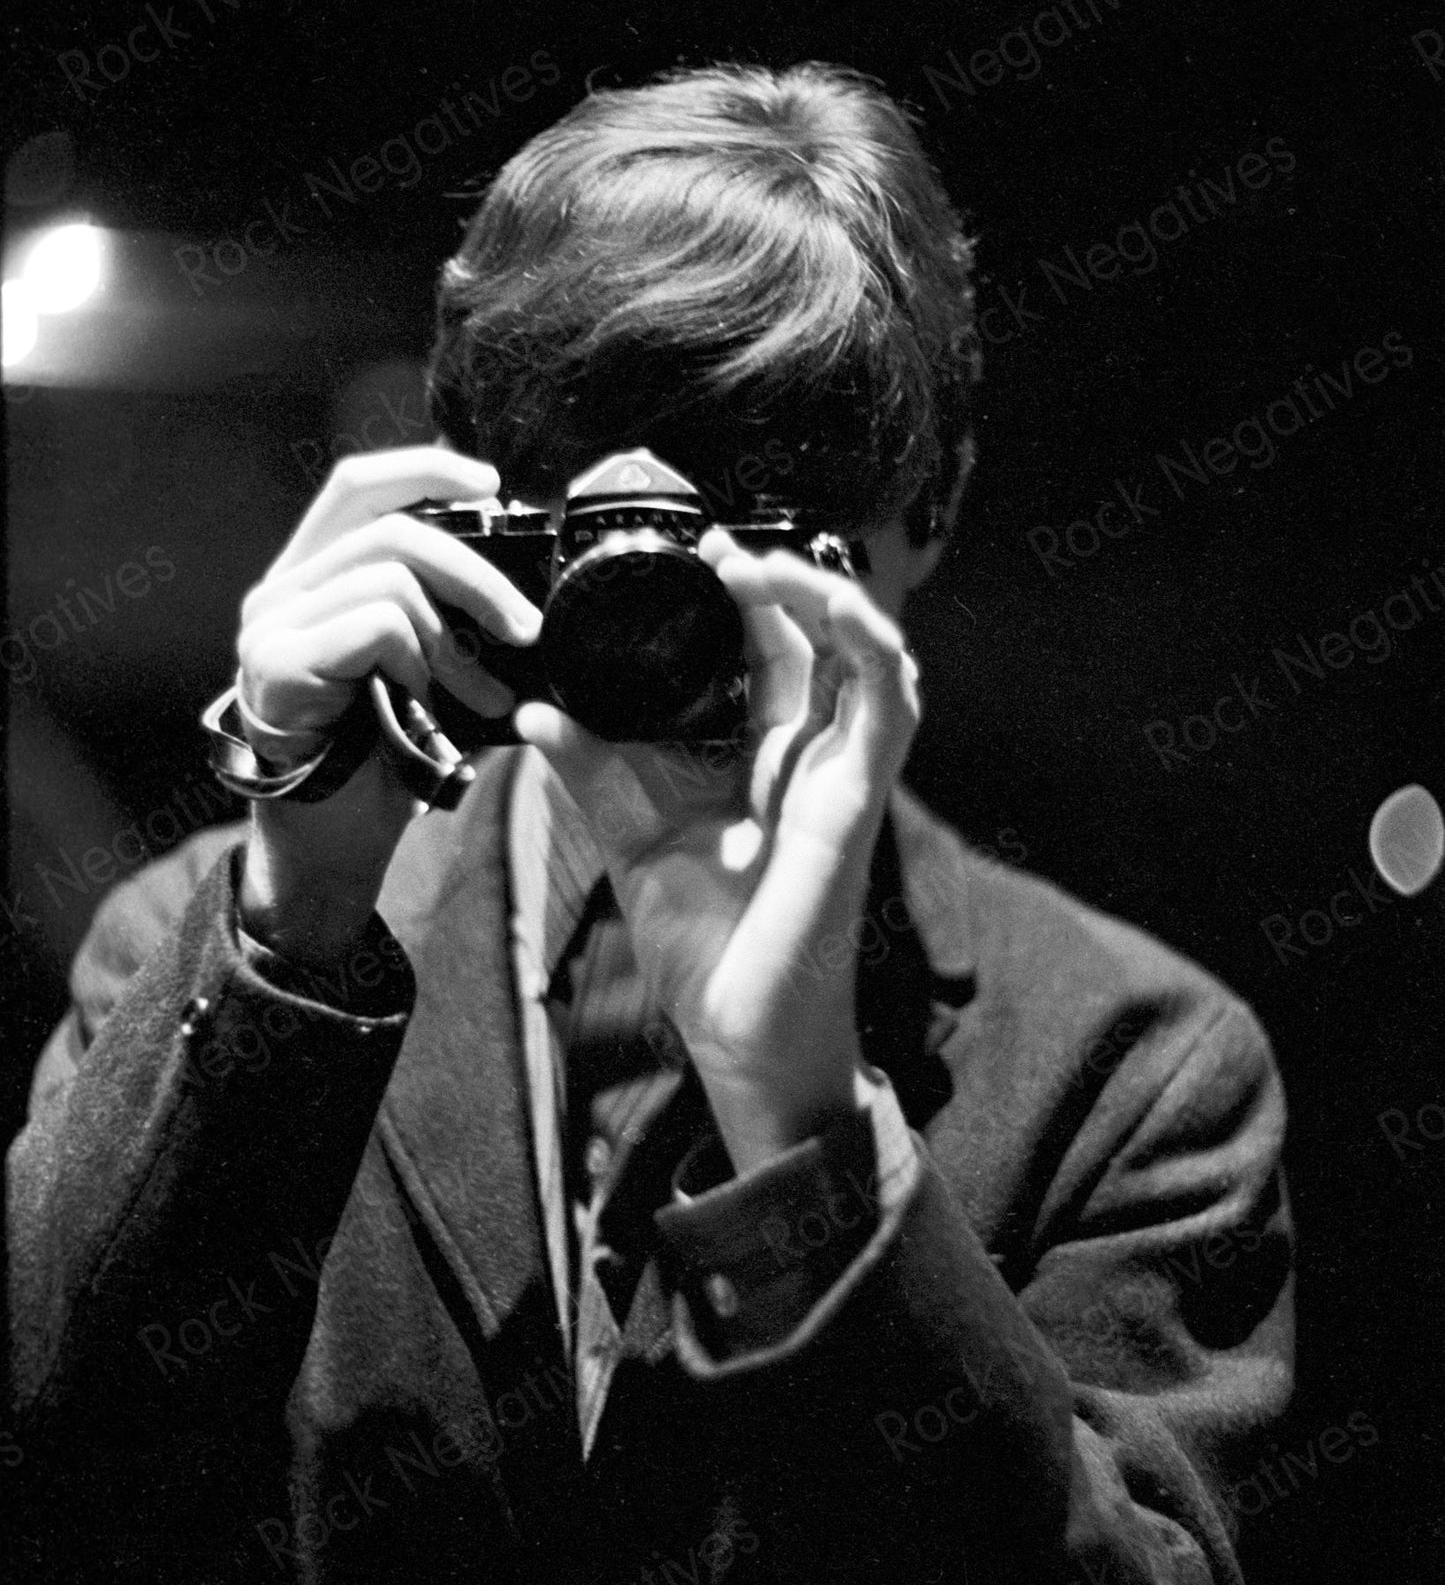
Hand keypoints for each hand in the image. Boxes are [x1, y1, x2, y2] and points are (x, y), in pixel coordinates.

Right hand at [235, 449, 541, 963]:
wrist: (331, 849)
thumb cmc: (379, 762)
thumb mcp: (422, 672)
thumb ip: (441, 617)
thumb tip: (524, 586)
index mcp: (310, 579)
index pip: (358, 486)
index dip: (426, 468)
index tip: (493, 485)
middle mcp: (279, 590)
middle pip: (391, 524)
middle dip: (477, 571)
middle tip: (527, 627)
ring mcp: (270, 625)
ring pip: (391, 573)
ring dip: (455, 639)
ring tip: (482, 695)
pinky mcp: (276, 663)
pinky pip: (376, 623)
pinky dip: (419, 661)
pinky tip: (425, 707)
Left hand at [514, 532, 920, 1173]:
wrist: (739, 1037)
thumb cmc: (706, 950)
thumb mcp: (633, 837)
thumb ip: (595, 769)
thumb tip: (537, 711)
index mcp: (768, 761)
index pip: (773, 651)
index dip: (747, 594)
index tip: (695, 553)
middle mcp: (814, 758)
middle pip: (822, 637)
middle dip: (779, 577)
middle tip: (717, 548)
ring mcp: (845, 774)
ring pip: (868, 651)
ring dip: (822, 593)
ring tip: (754, 564)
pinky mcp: (860, 797)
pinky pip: (889, 701)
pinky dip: (867, 641)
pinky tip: (826, 604)